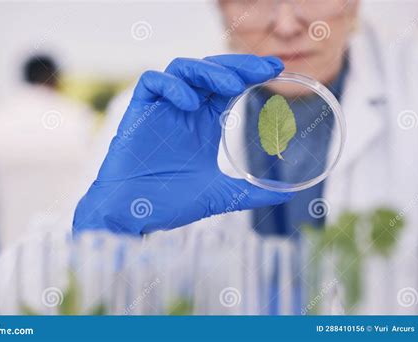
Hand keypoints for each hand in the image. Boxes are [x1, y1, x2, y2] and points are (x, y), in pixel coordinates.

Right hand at [73, 54, 292, 234]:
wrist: (133, 212)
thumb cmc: (171, 201)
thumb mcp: (220, 195)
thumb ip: (251, 194)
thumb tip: (284, 198)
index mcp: (204, 122)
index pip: (229, 86)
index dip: (251, 73)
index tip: (278, 69)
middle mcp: (185, 110)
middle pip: (210, 70)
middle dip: (238, 65)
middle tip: (265, 69)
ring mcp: (161, 108)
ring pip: (183, 68)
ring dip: (209, 72)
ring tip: (232, 87)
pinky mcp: (139, 110)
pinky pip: (151, 82)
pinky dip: (172, 86)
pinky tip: (191, 103)